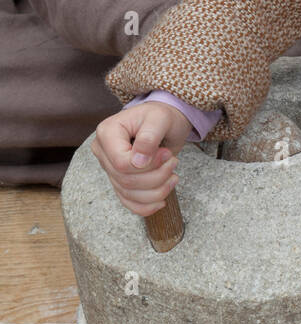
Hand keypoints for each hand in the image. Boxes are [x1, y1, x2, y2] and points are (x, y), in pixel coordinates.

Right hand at [91, 101, 191, 216]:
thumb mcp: (159, 118)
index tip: (166, 154)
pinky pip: (128, 202)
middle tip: (174, 162)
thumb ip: (148, 138)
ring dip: (156, 191)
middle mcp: (103, 152)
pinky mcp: (119, 181)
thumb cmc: (160, 116)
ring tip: (173, 176)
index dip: (147, 166)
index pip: (121, 163)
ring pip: (128, 193)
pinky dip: (146, 206)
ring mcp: (109, 168)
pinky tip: (162, 200)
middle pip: (125, 180)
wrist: (163, 122)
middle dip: (156, 177)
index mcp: (107, 133)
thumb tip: (138, 162)